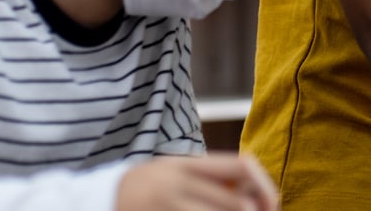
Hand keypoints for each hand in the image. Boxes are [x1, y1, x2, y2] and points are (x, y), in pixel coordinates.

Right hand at [115, 154, 277, 210]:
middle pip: (234, 203)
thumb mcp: (177, 172)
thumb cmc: (149, 187)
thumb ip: (211, 178)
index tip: (272, 204)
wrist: (98, 199)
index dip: (264, 186)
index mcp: (186, 165)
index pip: (241, 166)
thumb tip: (257, 193)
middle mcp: (176, 184)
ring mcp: (165, 206)